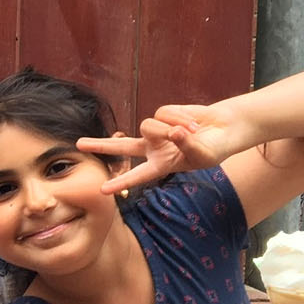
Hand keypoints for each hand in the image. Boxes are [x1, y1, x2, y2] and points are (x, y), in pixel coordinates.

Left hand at [80, 103, 234, 194]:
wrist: (225, 128)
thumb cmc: (214, 148)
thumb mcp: (203, 154)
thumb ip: (188, 145)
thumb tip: (172, 132)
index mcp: (160, 166)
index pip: (137, 176)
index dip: (121, 183)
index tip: (102, 190)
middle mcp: (153, 149)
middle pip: (121, 147)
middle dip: (101, 145)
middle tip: (78, 145)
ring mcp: (157, 131)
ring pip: (148, 125)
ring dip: (170, 127)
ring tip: (193, 132)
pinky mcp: (164, 114)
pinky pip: (163, 113)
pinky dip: (180, 117)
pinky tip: (193, 123)